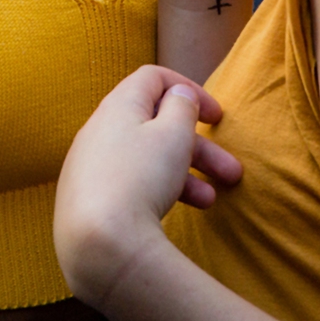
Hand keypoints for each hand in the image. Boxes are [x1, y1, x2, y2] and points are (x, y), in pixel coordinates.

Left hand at [55, 66, 241, 304]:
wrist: (97, 242)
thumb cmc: (140, 177)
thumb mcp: (173, 134)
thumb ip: (181, 108)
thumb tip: (176, 95)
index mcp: (118, 105)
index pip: (153, 78)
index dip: (188, 89)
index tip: (216, 115)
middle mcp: (99, 129)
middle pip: (155, 126)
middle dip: (198, 147)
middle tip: (232, 171)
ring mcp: (89, 165)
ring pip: (146, 158)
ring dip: (184, 174)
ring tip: (212, 200)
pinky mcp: (88, 198)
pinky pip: (129, 183)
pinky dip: (157, 190)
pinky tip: (179, 212)